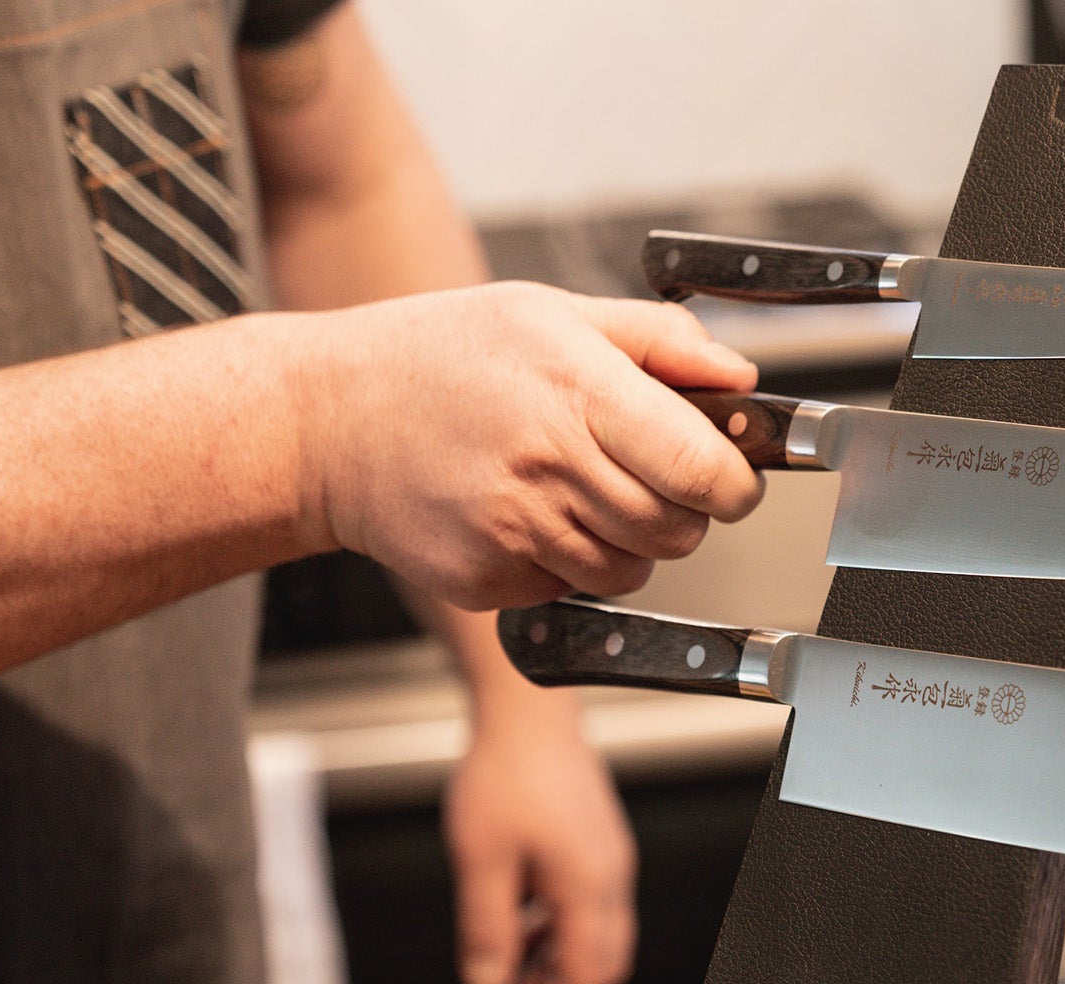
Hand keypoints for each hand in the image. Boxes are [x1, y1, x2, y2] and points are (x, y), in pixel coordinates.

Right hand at [284, 282, 762, 608]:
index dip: (734, 481)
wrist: (325, 422)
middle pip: (678, 530)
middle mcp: (548, 466)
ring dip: (626, 539)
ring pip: (631, 569)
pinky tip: (524, 511)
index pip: (702, 469)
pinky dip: (565, 561)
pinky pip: (569, 589)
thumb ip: (657, 341)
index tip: (730, 474)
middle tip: (646, 473)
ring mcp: (514, 532)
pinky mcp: (487, 581)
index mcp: (576, 390)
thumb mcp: (550, 313)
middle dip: (683, 509)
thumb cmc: (440, 358)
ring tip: (575, 486)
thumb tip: (739, 378)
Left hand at [442, 695, 636, 983]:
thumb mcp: (481, 859)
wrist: (526, 707)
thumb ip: (486, 928)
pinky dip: (557, 924)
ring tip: (512, 973)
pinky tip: (520, 922)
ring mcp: (605, 853)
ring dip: (556, 958)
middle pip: (602, 958)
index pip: (588, 973)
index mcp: (588, 884)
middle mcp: (609, 872)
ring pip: (595, 930)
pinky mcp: (594, 837)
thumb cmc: (507, 768)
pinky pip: (587, 899)